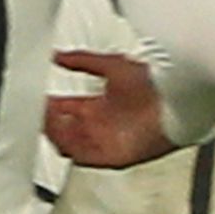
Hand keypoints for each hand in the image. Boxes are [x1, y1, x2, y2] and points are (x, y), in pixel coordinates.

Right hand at [41, 47, 177, 167]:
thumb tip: (58, 56)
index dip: (50, 106)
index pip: (67, 110)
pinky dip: (71, 148)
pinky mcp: (115, 156)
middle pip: (64, 130)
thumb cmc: (155, 83)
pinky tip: (64, 135)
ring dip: (56, 134)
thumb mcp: (112, 64)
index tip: (36, 99)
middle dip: (48, 121)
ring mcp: (108, 142)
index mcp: (102, 106)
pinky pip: (85, 157)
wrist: (178, 98)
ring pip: (70, 145)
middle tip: (36, 112)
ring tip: (47, 121)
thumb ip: (83, 61)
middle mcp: (103, 125)